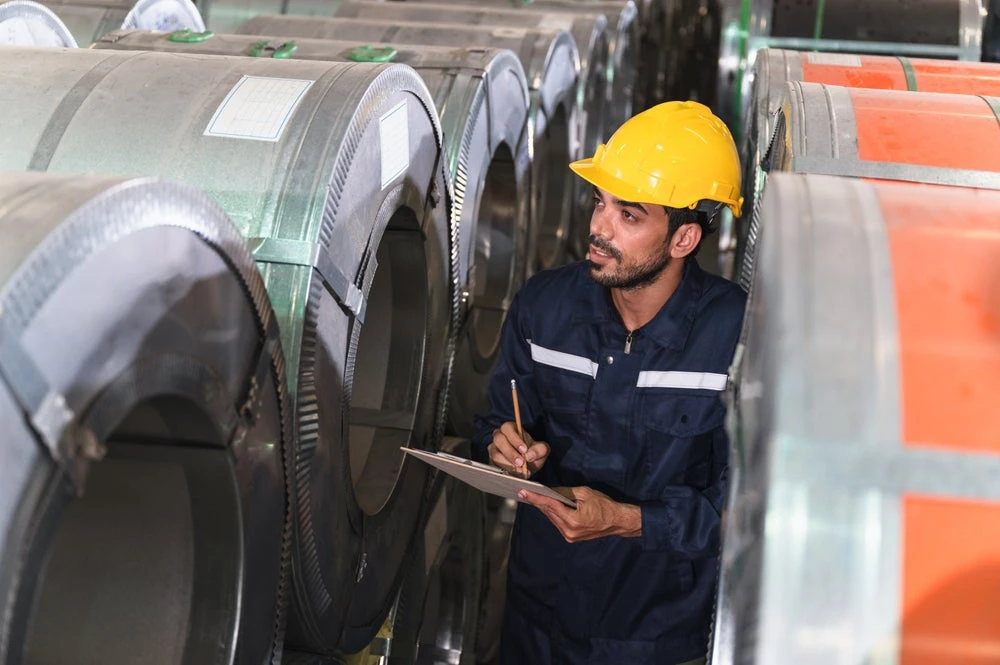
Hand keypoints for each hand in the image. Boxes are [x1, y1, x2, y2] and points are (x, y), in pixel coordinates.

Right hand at [487, 422, 549, 477]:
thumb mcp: (542, 450)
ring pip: (495, 455)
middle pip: (499, 440)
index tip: (524, 450)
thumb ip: (539, 450)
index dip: (515, 439)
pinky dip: (505, 472)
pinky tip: (514, 475)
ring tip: (520, 471)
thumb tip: (529, 455)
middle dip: (510, 452)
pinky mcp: (491, 462)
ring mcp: (494, 450)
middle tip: (521, 462)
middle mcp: (499, 437)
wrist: (528, 467)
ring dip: (508, 464)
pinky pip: (494, 466)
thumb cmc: (532, 454)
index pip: (507, 428)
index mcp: (511, 429)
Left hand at [518, 486, 641, 542]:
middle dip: (536, 501)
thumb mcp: (585, 493)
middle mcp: (568, 531)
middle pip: (548, 513)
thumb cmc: (604, 505)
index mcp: (572, 520)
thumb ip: (565, 493)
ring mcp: (569, 536)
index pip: (550, 506)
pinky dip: (552, 513)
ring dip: (543, 508)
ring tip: (531, 496)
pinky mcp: (571, 537)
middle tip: (523, 492)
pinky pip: (557, 523)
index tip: (523, 492)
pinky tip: (546, 505)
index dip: (535, 498)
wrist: (618, 522)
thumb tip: (550, 490)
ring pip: (551, 518)